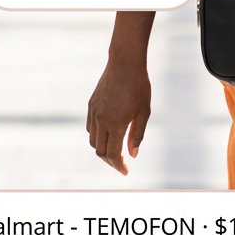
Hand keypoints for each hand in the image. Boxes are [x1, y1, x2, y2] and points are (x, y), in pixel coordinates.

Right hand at [86, 59, 151, 173]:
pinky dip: (97, 137)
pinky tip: (108, 135)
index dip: (118, 165)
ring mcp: (94, 112)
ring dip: (102, 149)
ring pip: (93, 140)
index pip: (112, 154)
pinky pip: (90, 128)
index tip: (125, 171)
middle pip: (100, 151)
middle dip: (110, 161)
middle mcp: (101, 120)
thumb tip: (132, 155)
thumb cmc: (139, 87)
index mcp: (116, 123)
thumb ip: (137, 135)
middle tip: (122, 164)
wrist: (124, 63)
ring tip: (115, 151)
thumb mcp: (144, 112)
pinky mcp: (91, 105)